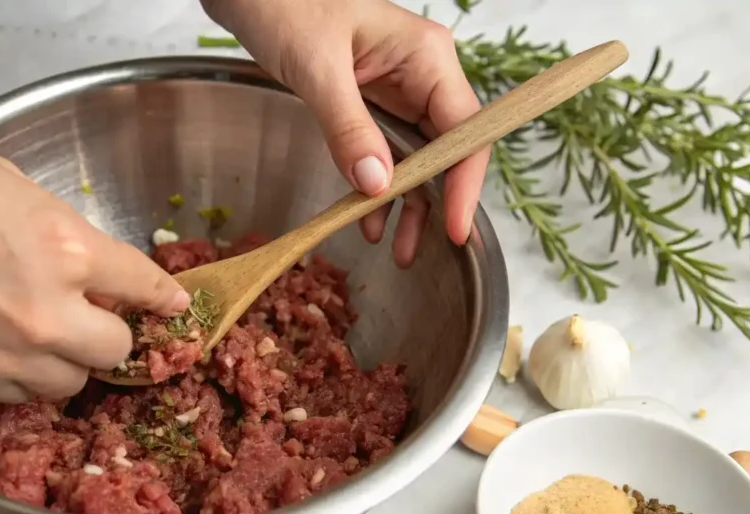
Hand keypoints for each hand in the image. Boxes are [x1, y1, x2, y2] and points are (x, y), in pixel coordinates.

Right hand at [0, 97, 188, 402]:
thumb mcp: (15, 188)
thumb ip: (62, 235)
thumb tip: (83, 265)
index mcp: (66, 249)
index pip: (145, 288)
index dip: (164, 299)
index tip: (173, 307)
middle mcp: (45, 312)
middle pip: (115, 355)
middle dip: (113, 337)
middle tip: (96, 320)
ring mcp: (0, 353)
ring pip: (67, 386)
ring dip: (67, 363)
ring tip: (43, 337)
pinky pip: (14, 394)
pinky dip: (20, 377)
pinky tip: (0, 348)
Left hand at [202, 0, 487, 266]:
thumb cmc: (285, 3)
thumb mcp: (317, 69)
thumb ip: (348, 127)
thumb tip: (378, 184)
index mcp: (426, 57)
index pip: (464, 131)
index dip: (463, 185)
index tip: (455, 230)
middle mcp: (421, 75)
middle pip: (446, 151)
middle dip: (434, 204)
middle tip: (412, 252)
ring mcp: (396, 90)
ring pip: (417, 158)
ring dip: (406, 204)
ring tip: (393, 250)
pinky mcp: (369, 102)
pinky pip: (384, 152)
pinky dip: (377, 187)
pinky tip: (366, 218)